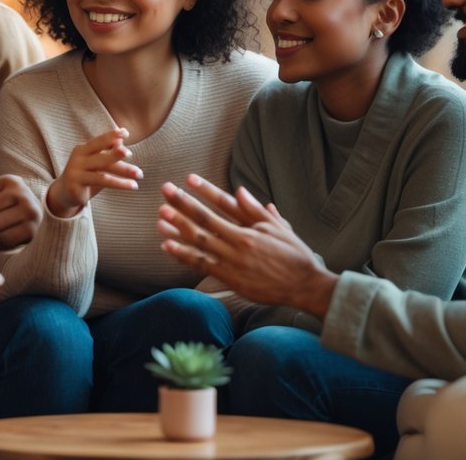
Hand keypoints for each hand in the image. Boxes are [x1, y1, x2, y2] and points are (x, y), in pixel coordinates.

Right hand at [47, 127, 140, 217]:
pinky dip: (119, 184)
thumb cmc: (86, 176)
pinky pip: (102, 183)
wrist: (65, 194)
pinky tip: (132, 186)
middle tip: (130, 153)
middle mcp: (78, 158)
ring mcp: (76, 172)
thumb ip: (108, 156)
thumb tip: (124, 147)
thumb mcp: (97, 165)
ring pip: (103, 171)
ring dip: (123, 172)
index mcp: (83, 149)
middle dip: (116, 154)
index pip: (98, 141)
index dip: (111, 136)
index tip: (125, 133)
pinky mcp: (77, 185)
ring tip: (139, 174)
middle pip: (101, 155)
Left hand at [156, 175, 337, 317]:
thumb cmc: (295, 255)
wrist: (305, 286)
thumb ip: (256, 211)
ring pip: (199, 242)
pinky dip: (184, 255)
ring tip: (160, 216)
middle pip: (205, 220)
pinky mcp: (230, 278)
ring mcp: (233, 261)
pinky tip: (167, 246)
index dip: (205, 191)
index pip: (223, 204)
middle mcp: (240, 242)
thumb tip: (239, 191)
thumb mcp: (280, 228)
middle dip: (184, 204)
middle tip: (166, 190)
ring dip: (178, 228)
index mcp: (251, 227)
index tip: (189, 178)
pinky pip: (202, 265)